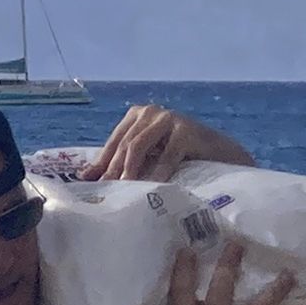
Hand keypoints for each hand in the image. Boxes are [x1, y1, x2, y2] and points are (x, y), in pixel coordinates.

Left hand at [88, 103, 250, 184]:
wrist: (221, 154)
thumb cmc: (180, 157)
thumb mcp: (147, 156)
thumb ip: (120, 161)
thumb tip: (84, 176)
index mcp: (137, 115)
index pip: (113, 142)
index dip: (100, 163)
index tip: (89, 184)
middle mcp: (151, 112)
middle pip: (124, 145)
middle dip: (113, 169)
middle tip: (106, 191)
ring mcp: (169, 118)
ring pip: (138, 146)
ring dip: (129, 170)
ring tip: (124, 189)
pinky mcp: (187, 130)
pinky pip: (167, 154)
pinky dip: (158, 171)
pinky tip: (154, 185)